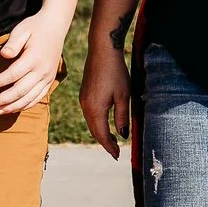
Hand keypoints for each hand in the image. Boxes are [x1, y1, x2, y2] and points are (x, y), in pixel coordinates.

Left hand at [0, 11, 63, 115]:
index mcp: (34, 58)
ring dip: (12, 106)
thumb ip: (13, 43)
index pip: (13, 75)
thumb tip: (4, 55)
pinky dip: (25, 105)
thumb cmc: (34, 27)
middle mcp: (43, 70)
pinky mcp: (50, 80)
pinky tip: (12, 109)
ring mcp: (48, 77)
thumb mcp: (22, 29)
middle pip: (20, 90)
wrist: (55, 25)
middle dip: (2, 99)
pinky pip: (38, 97)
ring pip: (29, 98)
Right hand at [80, 30, 131, 156]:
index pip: (101, 135)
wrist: (102, 50)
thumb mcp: (123, 96)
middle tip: (115, 152)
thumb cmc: (115, 72)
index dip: (109, 147)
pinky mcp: (84, 94)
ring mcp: (83, 100)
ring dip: (101, 133)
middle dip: (105, 142)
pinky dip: (97, 123)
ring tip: (112, 140)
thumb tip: (122, 134)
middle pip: (94, 131)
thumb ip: (122, 117)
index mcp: (95, 109)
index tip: (117, 156)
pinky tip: (105, 123)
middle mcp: (86, 107)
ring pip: (91, 123)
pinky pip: (89, 114)